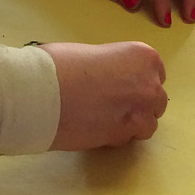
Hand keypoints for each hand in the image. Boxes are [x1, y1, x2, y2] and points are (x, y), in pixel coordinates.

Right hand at [40, 40, 167, 148]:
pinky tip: (95, 130)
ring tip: (103, 121)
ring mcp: (140, 112)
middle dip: (137, 104)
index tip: (119, 87)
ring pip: (147, 124)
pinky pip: (128, 139)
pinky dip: (116, 137)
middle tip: (111, 106)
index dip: (136, 82)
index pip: (154, 74)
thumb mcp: (91, 54)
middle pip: (155, 100)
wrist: (40, 93)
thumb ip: (109, 67)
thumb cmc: (57, 66)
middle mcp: (149, 83)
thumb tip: (103, 78)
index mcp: (143, 57)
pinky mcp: (123, 135)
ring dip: (130, 124)